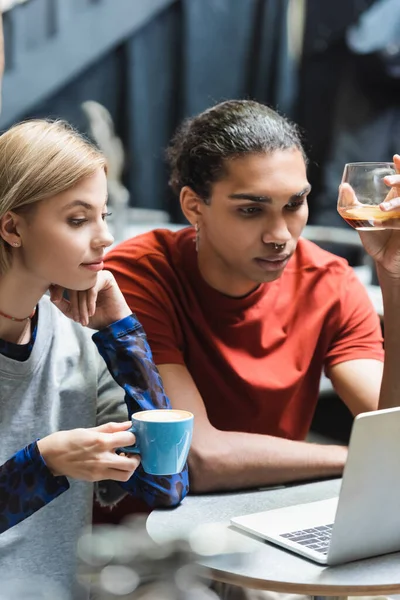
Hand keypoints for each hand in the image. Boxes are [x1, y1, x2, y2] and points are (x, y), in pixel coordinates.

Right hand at [37, 422, 139, 481]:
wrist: (51, 457)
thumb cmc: (69, 440)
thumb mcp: (90, 429)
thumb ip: (112, 428)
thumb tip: (128, 424)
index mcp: (101, 442)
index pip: (129, 440)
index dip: (134, 437)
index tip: (132, 436)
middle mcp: (102, 458)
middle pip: (131, 464)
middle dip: (137, 457)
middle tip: (133, 451)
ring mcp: (99, 471)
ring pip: (125, 475)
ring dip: (129, 468)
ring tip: (124, 459)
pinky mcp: (95, 478)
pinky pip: (113, 477)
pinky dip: (118, 471)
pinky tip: (113, 462)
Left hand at [49, 270, 130, 328]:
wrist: (113, 323)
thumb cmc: (95, 317)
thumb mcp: (73, 311)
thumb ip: (61, 302)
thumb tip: (50, 293)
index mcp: (79, 279)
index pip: (65, 279)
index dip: (58, 288)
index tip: (55, 298)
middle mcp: (88, 275)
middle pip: (74, 283)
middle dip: (73, 303)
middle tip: (74, 317)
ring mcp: (97, 275)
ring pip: (83, 286)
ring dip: (82, 305)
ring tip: (83, 318)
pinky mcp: (107, 277)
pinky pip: (93, 287)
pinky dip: (91, 301)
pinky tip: (91, 312)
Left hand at [355, 154, 399, 278]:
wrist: (384, 261)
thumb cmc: (375, 238)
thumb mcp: (360, 219)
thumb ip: (351, 203)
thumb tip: (343, 186)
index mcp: (395, 199)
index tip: (396, 157)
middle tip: (388, 180)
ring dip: (396, 203)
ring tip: (381, 208)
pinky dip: (392, 220)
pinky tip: (380, 222)